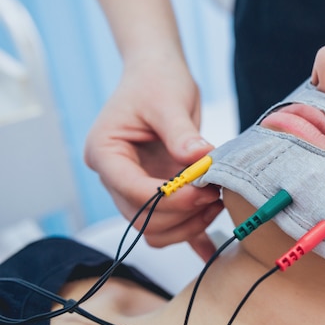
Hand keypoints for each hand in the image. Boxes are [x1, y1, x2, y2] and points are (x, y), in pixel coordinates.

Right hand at [84, 54, 221, 260]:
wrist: (159, 75)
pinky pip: (172, 225)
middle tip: (215, 195)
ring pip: (156, 228)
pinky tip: (210, 249)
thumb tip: (199, 160)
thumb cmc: (156, 81)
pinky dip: (191, 237)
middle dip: (181, 214)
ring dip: (188, 225)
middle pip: (142, 217)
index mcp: (105, 153)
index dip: (167, 198)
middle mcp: (117, 176)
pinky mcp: (160, 191)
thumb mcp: (168, 100)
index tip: (202, 191)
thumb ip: (182, 133)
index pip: (130, 190)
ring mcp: (137, 187)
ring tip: (218, 201)